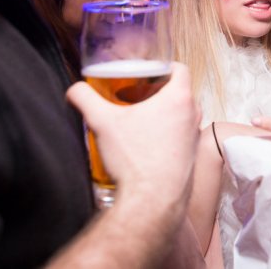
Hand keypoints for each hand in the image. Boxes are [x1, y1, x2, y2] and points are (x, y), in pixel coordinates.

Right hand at [68, 63, 200, 207]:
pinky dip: (168, 135)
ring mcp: (195, 138)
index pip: (180, 69)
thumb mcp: (102, 122)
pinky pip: (182, 137)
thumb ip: (85, 99)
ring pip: (182, 116)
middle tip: (137, 95)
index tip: (148, 71)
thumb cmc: (134, 160)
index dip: (164, 66)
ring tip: (139, 121)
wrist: (151, 203)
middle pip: (180, 92)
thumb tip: (74, 90)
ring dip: (164, 114)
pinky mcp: (192, 159)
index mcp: (179, 99)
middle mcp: (193, 116)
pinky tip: (145, 146)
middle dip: (159, 91)